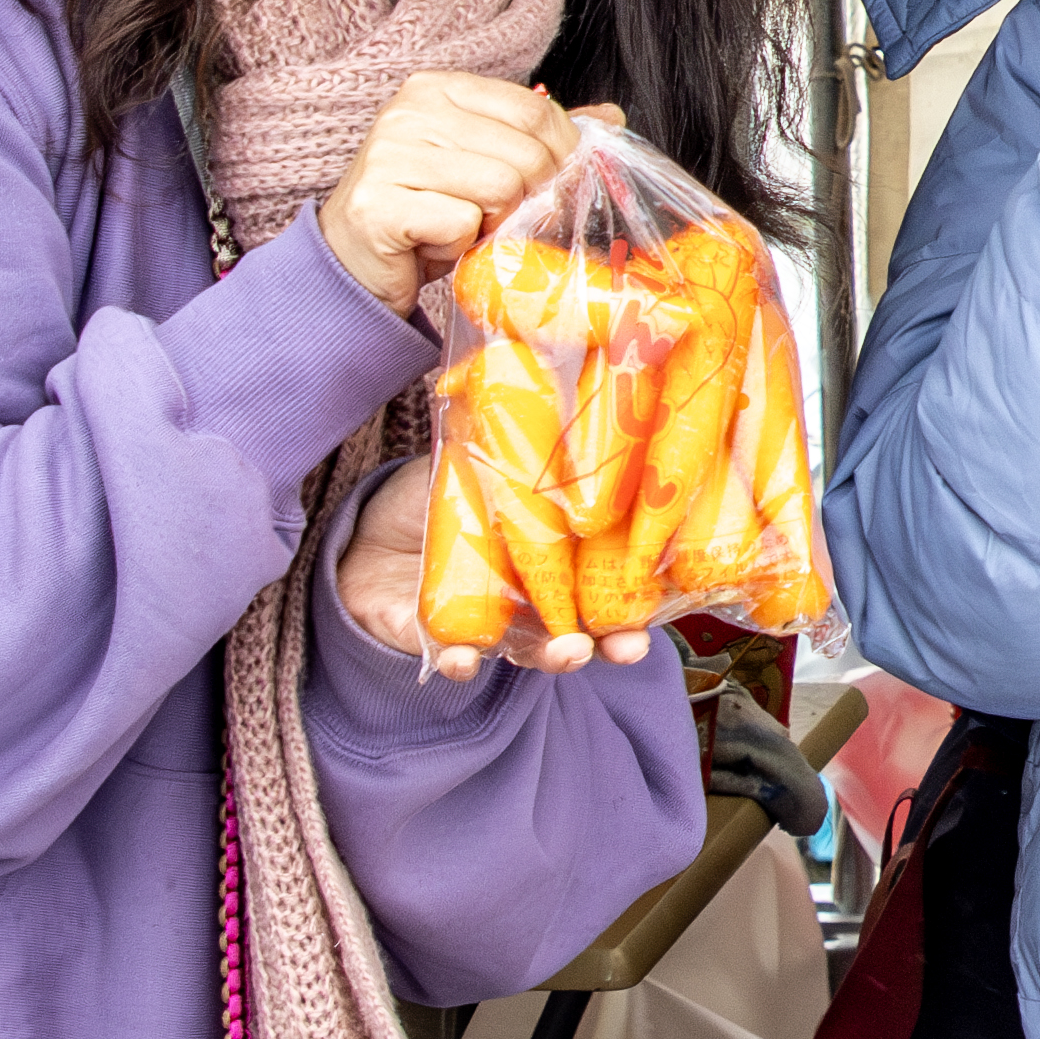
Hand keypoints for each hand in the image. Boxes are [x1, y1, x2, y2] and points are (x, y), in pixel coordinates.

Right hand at [322, 72, 590, 315]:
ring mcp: (388, 156)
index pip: (534, 109)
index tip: (555, 182)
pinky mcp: (378, 205)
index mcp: (437, 88)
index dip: (564, 152)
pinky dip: (459, 246)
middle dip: (529, 197)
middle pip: (525, 153)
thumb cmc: (426, 211)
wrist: (357, 263)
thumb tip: (611, 117)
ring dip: (492, 224)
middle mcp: (408, 112)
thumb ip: (543, 137)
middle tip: (498, 216)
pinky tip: (432, 245)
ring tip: (460, 226)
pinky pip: (462, 224)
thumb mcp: (486, 162)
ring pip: (500, 189)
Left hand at [325, 457, 653, 689]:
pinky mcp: (446, 641)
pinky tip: (465, 659)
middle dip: (617, 641)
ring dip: (556, 657)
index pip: (614, 574)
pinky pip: (461, 658)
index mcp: (559, 554)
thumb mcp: (481, 458)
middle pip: (592, 622)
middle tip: (631, 644)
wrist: (366, 534)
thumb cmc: (439, 497)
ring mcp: (498, 624)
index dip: (645, 586)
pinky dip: (464, 662)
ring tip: (569, 654)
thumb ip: (518, 442)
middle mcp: (538, 597)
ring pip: (537, 648)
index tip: (672, 594)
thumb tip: (557, 376)